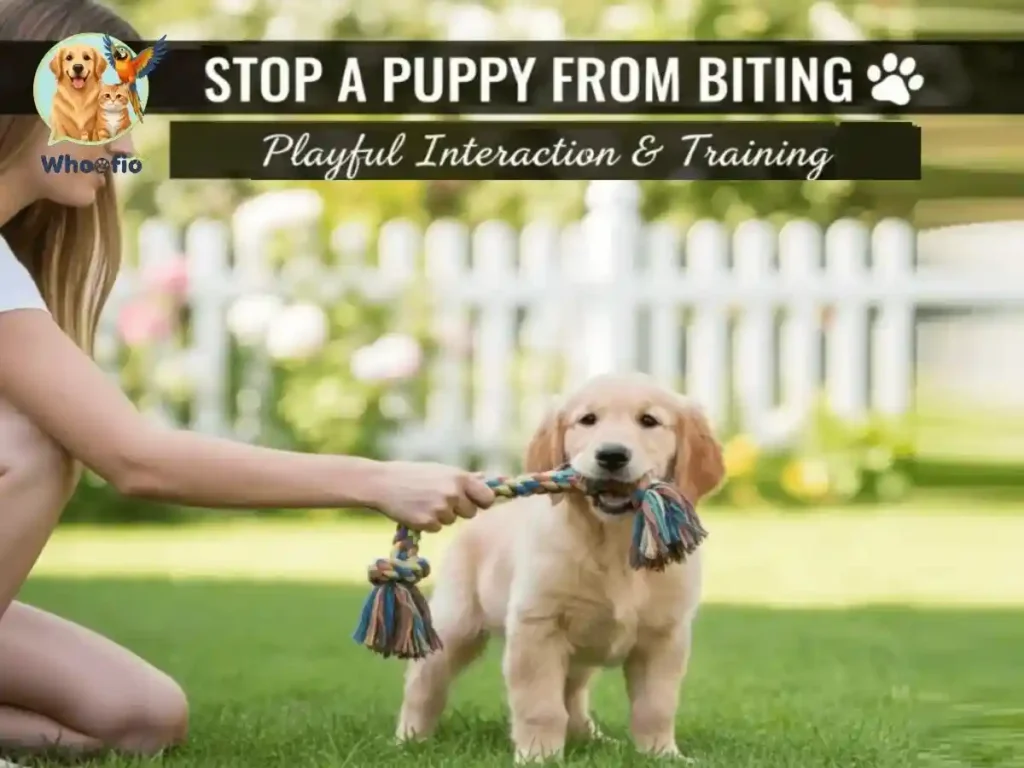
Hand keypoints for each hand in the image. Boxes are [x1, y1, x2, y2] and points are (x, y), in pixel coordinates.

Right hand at [373, 461, 495, 531]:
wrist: (382, 483)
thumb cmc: (411, 474)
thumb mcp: (439, 470)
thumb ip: (462, 478)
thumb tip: (486, 479)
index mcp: (459, 477)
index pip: (487, 497)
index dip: (483, 502)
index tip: (477, 503)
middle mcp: (453, 493)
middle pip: (471, 513)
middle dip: (459, 510)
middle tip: (440, 500)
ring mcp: (441, 508)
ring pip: (452, 521)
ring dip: (441, 516)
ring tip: (423, 501)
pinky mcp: (428, 522)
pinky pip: (437, 528)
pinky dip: (428, 523)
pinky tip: (415, 510)